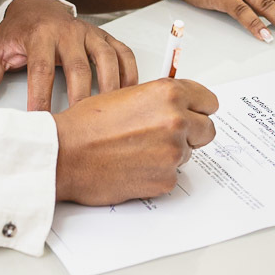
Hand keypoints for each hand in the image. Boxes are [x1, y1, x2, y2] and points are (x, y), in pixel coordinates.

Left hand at [0, 0, 138, 109]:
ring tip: (109, 113)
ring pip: (105, 58)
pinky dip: (129, 72)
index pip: (41, 68)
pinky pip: (122, 52)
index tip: (40, 118)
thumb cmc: (18, 33)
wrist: (36, 7)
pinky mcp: (104, 36)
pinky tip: (128, 95)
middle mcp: (67, 31)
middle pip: (77, 66)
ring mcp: (89, 33)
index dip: (41, 95)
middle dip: (79, 96)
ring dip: (109, 86)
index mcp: (39, 35)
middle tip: (80, 123)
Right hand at [53, 77, 218, 203]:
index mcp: (168, 94)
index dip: (199, 108)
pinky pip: (173, 175)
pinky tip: (134, 166)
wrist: (66, 153)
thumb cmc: (86, 124)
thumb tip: (178, 107)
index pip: (208, 100)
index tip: (196, 112)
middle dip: (191, 132)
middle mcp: (176, 121)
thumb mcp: (127, 95)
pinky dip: (158, 173)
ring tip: (139, 150)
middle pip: (207, 129)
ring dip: (171, 153)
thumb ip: (159, 100)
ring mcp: (173, 152)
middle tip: (165, 135)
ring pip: (189, 153)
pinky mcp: (165, 180)